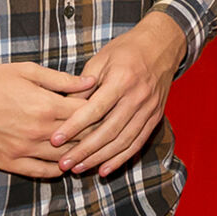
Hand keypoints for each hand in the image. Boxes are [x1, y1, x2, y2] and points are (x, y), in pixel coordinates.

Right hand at [0, 62, 95, 176]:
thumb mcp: (27, 71)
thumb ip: (62, 80)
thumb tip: (91, 83)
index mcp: (46, 105)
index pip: (87, 113)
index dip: (101, 111)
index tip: (108, 109)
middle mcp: (38, 130)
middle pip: (81, 137)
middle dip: (95, 134)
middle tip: (106, 131)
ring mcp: (24, 149)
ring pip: (64, 158)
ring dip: (80, 155)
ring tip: (92, 151)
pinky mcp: (9, 162)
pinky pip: (41, 172)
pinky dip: (58, 170)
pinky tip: (66, 165)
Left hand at [52, 12, 185, 176]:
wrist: (162, 45)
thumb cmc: (126, 50)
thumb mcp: (100, 60)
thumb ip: (83, 86)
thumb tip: (64, 111)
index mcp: (122, 80)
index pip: (94, 109)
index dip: (74, 127)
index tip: (55, 140)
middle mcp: (137, 96)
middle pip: (108, 130)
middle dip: (84, 150)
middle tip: (63, 163)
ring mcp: (149, 108)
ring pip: (123, 141)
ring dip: (99, 158)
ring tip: (78, 169)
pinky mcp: (155, 116)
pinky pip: (138, 142)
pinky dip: (121, 158)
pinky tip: (105, 169)